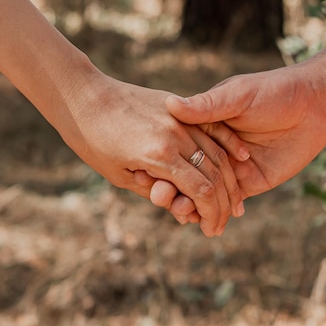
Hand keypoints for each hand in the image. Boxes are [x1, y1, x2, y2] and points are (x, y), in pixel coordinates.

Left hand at [60, 70, 248, 235]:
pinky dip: (229, 145)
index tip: (210, 230)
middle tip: (224, 223)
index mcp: (159, 155)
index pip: (200, 191)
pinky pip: (213, 128)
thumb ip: (154, 191)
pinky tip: (242, 159)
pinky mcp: (179, 108)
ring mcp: (180, 119)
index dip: (210, 214)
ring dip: (230, 180)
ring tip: (235, 201)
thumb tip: (182, 207)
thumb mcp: (119, 176)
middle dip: (223, 204)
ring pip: (218, 152)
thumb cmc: (92, 140)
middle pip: (215, 174)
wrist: (83, 95)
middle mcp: (176, 135)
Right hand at [150, 66, 325, 217]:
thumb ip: (206, 107)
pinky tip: (200, 220)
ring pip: (202, 193)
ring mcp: (230, 170)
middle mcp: (212, 150)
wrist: (313, 105)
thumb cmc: (273, 91)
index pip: (173, 149)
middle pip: (184, 175)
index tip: (142, 172)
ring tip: (179, 211)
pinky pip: (226, 203)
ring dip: (187, 205)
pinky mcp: (249, 185)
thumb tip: (171, 104)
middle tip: (158, 196)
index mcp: (204, 127)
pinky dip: (212, 213)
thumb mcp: (237, 96)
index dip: (158, 161)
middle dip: (169, 188)